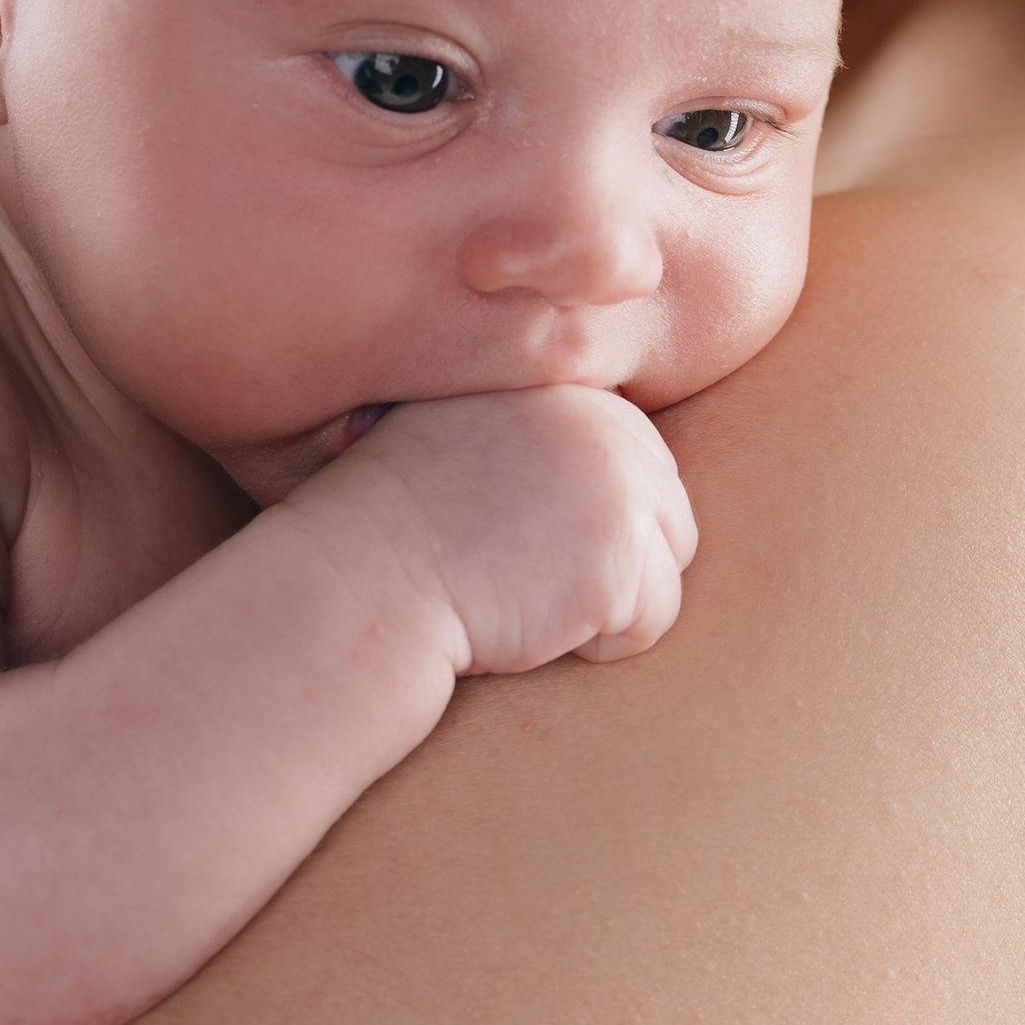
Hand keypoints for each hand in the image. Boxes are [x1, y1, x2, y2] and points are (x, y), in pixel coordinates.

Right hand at [304, 387, 697, 673]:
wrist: (357, 584)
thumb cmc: (393, 524)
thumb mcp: (466, 431)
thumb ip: (541, 424)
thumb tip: (604, 453)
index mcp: (566, 382)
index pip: (636, 460)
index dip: (584, 517)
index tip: (516, 534)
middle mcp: (603, 420)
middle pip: (667, 509)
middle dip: (609, 557)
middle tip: (518, 568)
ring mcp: (616, 486)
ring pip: (668, 565)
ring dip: (607, 599)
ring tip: (522, 590)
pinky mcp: (616, 558)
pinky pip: (654, 620)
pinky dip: (601, 643)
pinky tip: (528, 620)